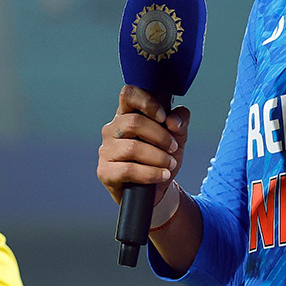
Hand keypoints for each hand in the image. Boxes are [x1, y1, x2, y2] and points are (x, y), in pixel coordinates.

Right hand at [97, 85, 190, 205]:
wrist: (157, 191)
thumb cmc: (162, 158)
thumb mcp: (177, 137)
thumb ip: (180, 121)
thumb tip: (173, 121)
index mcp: (126, 114)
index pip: (128, 94)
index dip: (147, 102)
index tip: (163, 117)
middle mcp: (112, 129)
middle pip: (134, 122)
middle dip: (160, 136)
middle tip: (173, 148)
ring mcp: (106, 150)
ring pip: (132, 148)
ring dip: (158, 157)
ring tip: (169, 164)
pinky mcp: (104, 171)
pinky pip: (128, 170)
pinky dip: (150, 173)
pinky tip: (161, 175)